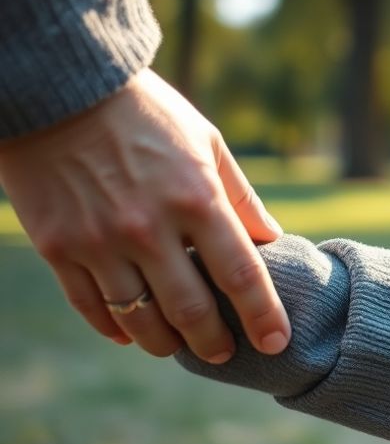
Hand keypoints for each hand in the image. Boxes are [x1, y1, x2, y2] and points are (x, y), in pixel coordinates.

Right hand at [0, 69, 287, 361]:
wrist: (60, 89)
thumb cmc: (146, 113)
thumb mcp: (206, 143)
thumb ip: (240, 197)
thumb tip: (273, 239)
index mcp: (196, 199)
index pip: (240, 274)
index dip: (263, 315)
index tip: (277, 342)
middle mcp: (149, 228)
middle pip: (191, 310)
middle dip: (215, 341)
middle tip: (226, 353)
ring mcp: (99, 242)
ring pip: (141, 319)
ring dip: (166, 344)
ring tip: (180, 347)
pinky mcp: (58, 247)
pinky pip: (92, 306)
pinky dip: (116, 328)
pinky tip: (132, 333)